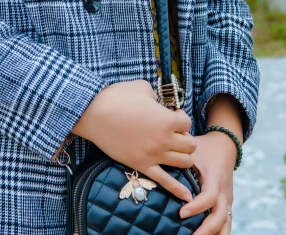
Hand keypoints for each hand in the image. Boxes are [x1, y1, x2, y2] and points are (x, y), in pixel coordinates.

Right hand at [73, 79, 196, 201]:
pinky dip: (178, 189)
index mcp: (166, 119)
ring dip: (184, 156)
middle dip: (185, 137)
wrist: (95, 114)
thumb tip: (157, 101)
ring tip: (175, 150)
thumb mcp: (142, 87)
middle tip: (174, 132)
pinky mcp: (141, 165)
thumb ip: (155, 95)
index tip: (173, 113)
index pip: (187, 122)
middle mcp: (164, 140)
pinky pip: (165, 182)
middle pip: (191, 145)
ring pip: (184, 163)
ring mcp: (154, 155)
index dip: (182, 117)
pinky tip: (188, 198)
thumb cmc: (118, 97)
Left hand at [178, 131, 235, 234]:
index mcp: (215, 178)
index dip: (197, 207)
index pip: (209, 197)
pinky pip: (226, 221)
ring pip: (226, 223)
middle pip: (220, 216)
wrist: (225, 144)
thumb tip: (159, 163)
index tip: (181, 213)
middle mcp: (223, 191)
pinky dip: (219, 232)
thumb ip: (180, 160)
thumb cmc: (205, 148)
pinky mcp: (227, 203)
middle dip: (206, 230)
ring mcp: (227, 199)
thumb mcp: (194, 151)